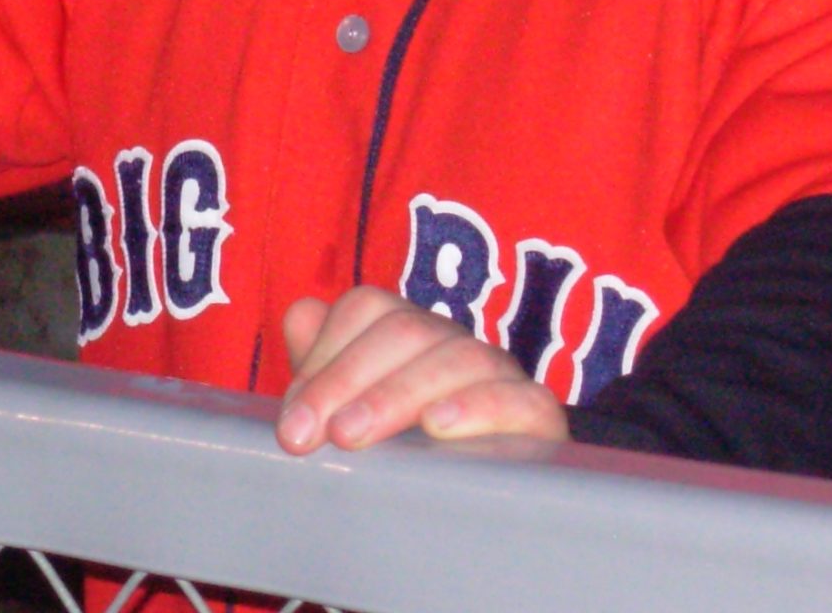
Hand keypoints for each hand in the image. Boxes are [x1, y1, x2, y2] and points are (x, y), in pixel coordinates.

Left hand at [277, 286, 568, 453]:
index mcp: (407, 336)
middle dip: (347, 379)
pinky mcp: (538, 417)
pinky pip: (519, 397)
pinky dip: (477, 406)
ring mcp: (500, 375)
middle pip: (404, 329)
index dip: (324, 356)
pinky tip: (437, 428)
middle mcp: (452, 345)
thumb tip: (302, 315)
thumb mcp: (358, 419)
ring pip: (457, 357)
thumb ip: (324, 371)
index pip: (366, 310)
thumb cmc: (406, 461)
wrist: (477, 521)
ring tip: (353, 435)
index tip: (293, 422)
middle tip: (310, 436)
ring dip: (397, 394)